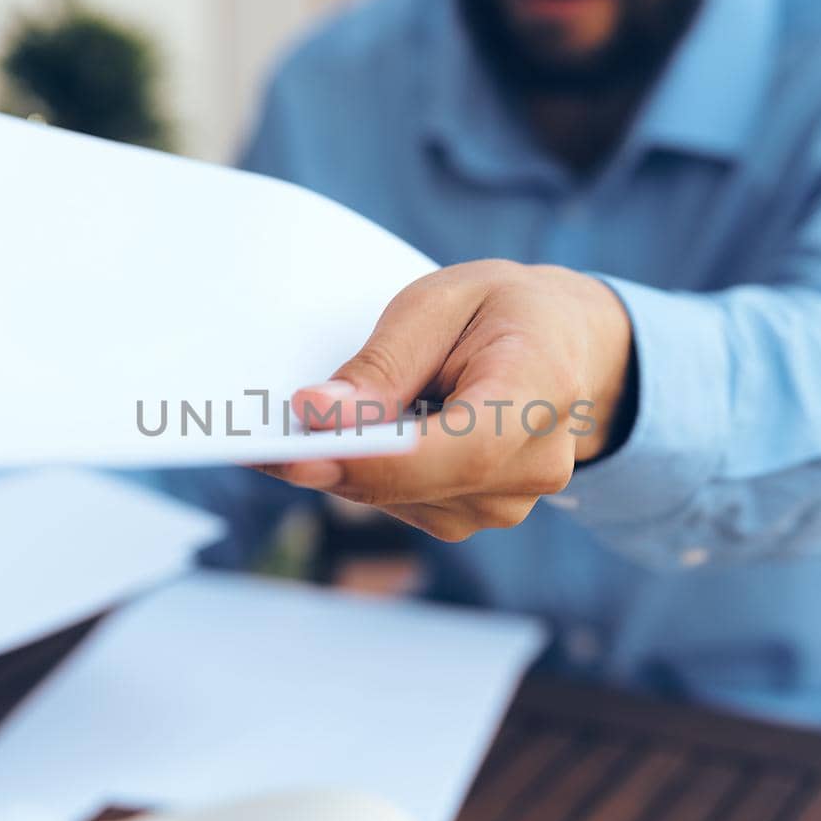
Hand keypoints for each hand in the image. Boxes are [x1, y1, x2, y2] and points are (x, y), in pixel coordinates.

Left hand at [260, 260, 631, 540]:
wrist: (565, 344)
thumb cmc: (502, 311)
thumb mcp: (440, 304)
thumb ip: (382, 365)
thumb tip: (317, 416)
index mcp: (541, 392)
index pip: (459, 448)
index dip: (375, 457)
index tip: (296, 451)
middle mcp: (535, 465)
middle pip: (414, 482)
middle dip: (332, 460)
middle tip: (255, 438)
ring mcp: (509, 502)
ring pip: (396, 498)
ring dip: (347, 464)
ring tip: (319, 417)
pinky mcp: (476, 516)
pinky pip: (400, 503)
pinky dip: (365, 472)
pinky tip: (357, 437)